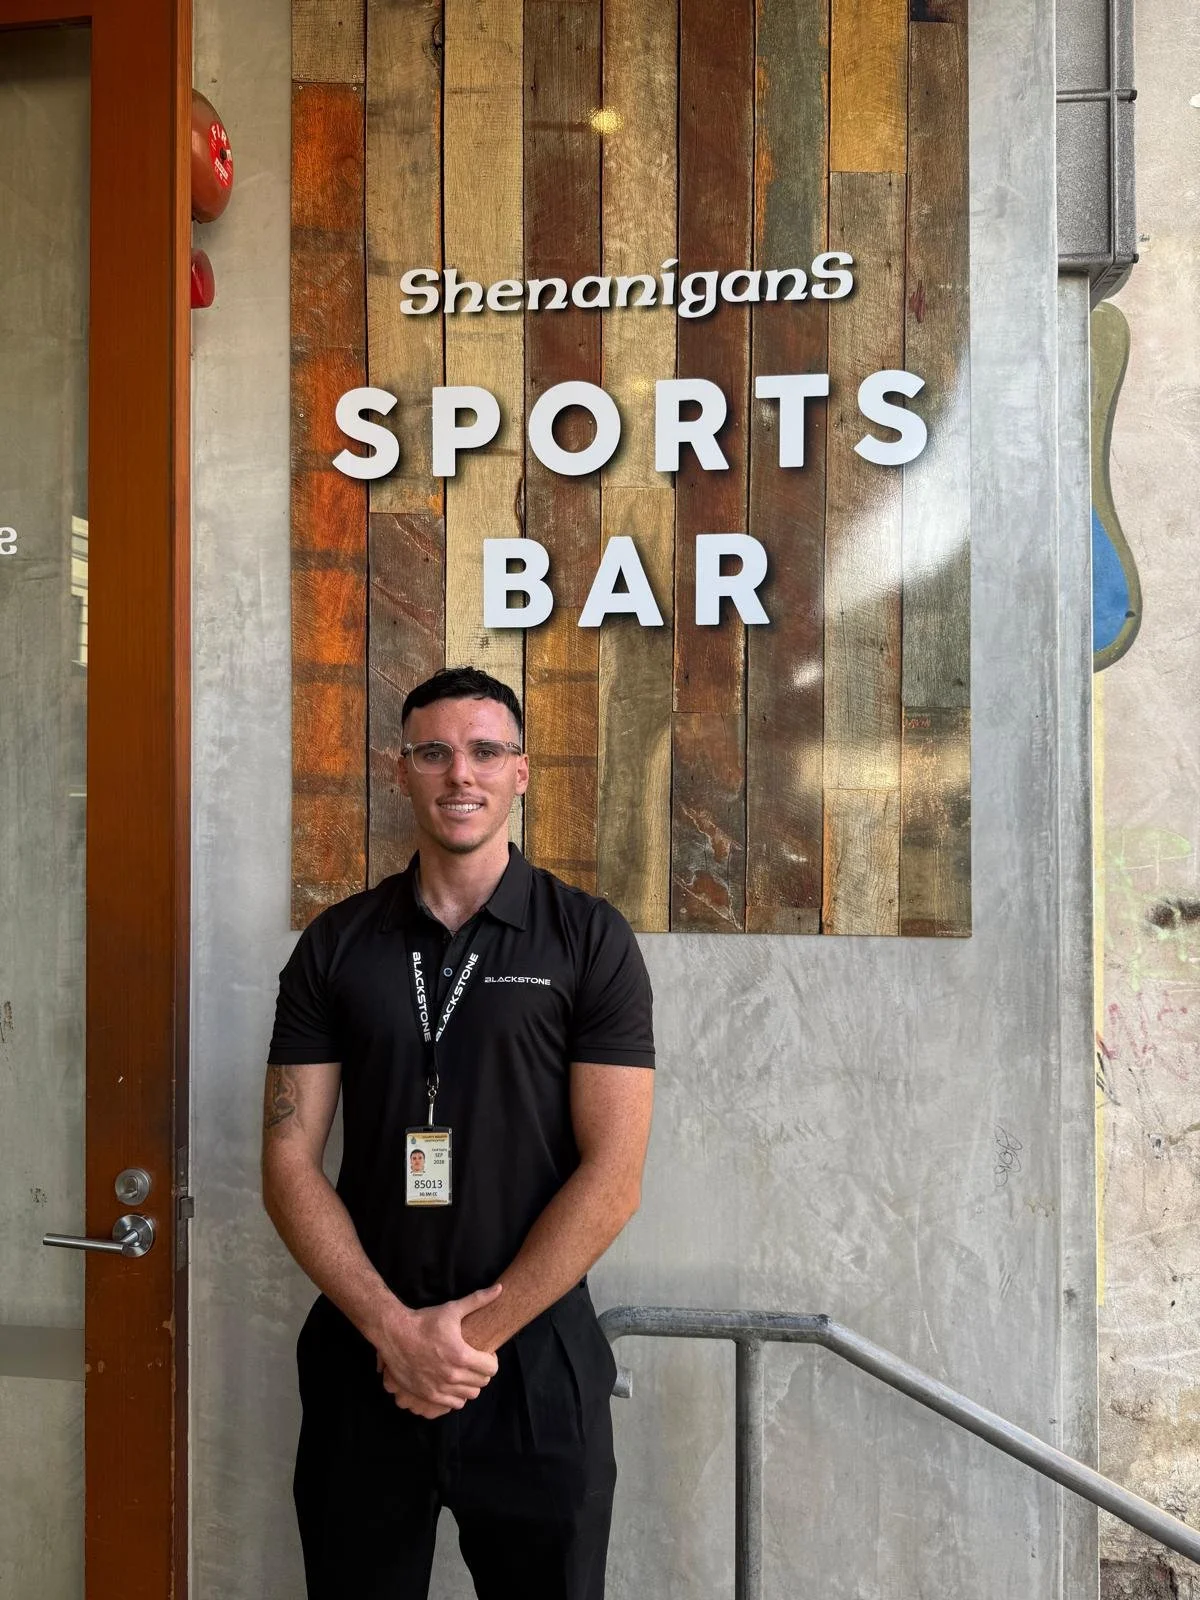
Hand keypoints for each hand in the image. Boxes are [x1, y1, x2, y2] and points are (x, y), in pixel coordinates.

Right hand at [372, 1283, 502, 1416]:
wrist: (395, 1334)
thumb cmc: (425, 1321)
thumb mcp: (452, 1309)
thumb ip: (478, 1300)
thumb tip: (500, 1288)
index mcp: (461, 1355)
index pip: (492, 1369)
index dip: (491, 1359)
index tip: (483, 1352)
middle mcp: (452, 1375)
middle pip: (482, 1382)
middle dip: (482, 1371)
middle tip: (474, 1361)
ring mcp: (440, 1387)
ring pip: (470, 1395)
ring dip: (471, 1384)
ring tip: (464, 1372)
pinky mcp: (429, 1395)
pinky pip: (454, 1404)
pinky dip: (457, 1395)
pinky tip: (452, 1383)